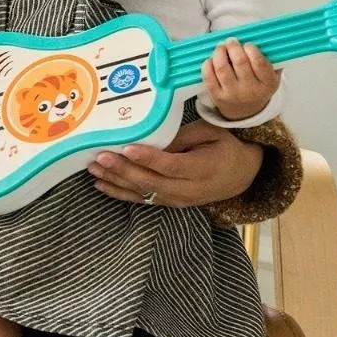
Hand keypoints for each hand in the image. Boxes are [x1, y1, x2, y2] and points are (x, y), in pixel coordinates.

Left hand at [87, 119, 263, 207]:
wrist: (243, 175)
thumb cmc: (224, 146)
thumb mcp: (210, 133)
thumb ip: (181, 136)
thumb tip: (149, 138)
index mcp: (204, 168)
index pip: (171, 166)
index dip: (148, 158)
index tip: (127, 148)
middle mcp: (190, 189)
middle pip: (152, 182)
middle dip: (123, 170)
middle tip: (101, 156)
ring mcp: (179, 200)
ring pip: (143, 193)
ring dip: (116, 181)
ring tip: (94, 168)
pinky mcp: (170, 203)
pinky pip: (142, 200)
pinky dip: (120, 193)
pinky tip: (101, 184)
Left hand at [201, 38, 278, 120]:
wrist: (246, 111)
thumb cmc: (258, 86)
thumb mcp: (271, 76)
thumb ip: (271, 60)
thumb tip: (264, 40)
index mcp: (267, 83)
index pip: (259, 62)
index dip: (251, 49)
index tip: (247, 44)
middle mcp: (250, 90)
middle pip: (240, 62)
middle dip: (233, 47)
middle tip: (231, 41)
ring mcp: (232, 94)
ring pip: (222, 68)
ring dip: (219, 53)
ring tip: (221, 48)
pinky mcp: (217, 96)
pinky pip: (209, 77)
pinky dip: (208, 65)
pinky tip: (211, 60)